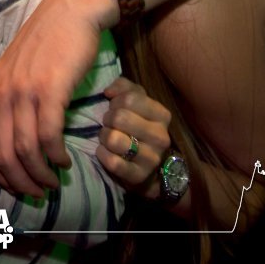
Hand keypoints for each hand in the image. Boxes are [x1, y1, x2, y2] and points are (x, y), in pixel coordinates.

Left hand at [0, 0, 112, 195]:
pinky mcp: (50, 89)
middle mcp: (2, 94)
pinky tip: (64, 160)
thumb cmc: (48, 42)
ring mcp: (24, 91)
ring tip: (54, 180)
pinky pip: (48, 134)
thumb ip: (11, 101)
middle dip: (19, 182)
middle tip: (38, 192)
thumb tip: (14, 139)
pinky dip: (55, 155)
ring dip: (40, 173)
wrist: (71, 10)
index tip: (17, 186)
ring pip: (24, 149)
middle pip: (2, 155)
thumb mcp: (17, 72)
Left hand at [96, 77, 173, 200]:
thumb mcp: (136, 101)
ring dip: (103, 137)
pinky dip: (102, 155)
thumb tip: (109, 91)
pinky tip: (104, 152)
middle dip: (107, 119)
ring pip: (114, 139)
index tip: (115, 108)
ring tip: (107, 138)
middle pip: (120, 117)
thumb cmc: (136, 126)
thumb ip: (124, 87)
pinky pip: (113, 162)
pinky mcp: (139, 176)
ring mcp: (152, 158)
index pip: (130, 98)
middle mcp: (161, 136)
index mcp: (162, 115)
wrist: (146, 165)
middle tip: (109, 124)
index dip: (115, 102)